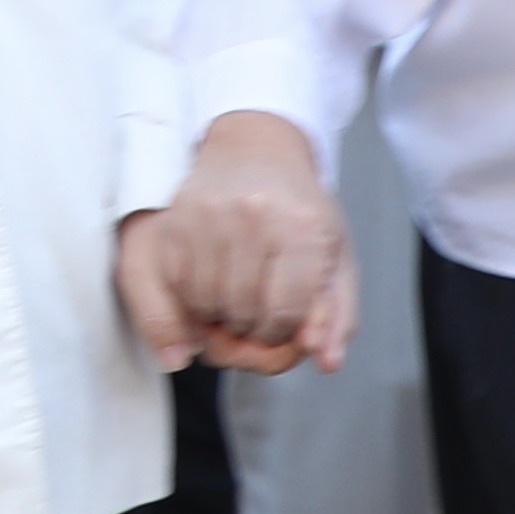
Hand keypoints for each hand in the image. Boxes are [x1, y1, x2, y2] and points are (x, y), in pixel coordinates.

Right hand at [124, 114, 352, 374]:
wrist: (253, 151)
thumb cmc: (298, 209)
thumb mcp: (333, 256)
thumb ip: (336, 316)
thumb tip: (326, 362)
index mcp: (304, 227)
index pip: (286, 313)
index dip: (283, 333)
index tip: (280, 323)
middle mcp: (254, 217)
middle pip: (244, 313)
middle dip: (250, 327)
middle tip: (255, 312)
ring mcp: (210, 216)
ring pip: (206, 305)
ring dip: (218, 316)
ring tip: (233, 297)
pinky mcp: (177, 220)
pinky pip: (177, 287)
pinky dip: (192, 299)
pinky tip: (210, 285)